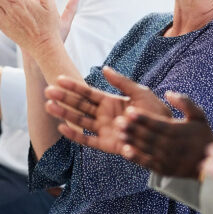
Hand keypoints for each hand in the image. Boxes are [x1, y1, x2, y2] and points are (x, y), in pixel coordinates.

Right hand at [44, 66, 170, 154]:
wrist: (165, 134)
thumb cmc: (155, 111)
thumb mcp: (140, 93)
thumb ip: (122, 82)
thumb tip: (104, 69)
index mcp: (111, 101)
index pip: (88, 92)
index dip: (73, 86)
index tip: (59, 79)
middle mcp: (104, 115)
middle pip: (80, 105)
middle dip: (64, 98)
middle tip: (47, 91)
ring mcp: (104, 129)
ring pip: (80, 120)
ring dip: (64, 113)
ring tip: (49, 106)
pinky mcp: (107, 144)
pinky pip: (88, 140)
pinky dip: (75, 135)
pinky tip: (62, 128)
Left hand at [119, 91, 212, 177]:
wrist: (208, 163)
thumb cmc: (202, 136)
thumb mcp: (199, 116)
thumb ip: (185, 103)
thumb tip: (169, 93)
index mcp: (177, 131)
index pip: (156, 123)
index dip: (142, 117)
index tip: (129, 110)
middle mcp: (169, 145)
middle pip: (147, 135)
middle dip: (132, 128)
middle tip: (118, 121)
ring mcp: (165, 158)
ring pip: (144, 148)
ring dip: (130, 140)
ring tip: (118, 133)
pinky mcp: (162, 168)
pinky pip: (146, 162)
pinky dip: (135, 157)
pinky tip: (125, 151)